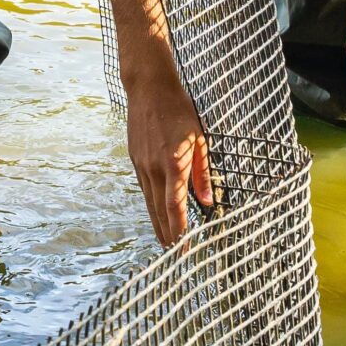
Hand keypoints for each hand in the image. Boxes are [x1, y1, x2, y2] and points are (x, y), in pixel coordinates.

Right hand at [125, 66, 214, 246]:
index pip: (175, 206)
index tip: (184, 248)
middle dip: (167, 235)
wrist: (149, 88)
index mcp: (173, 164)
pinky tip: (156, 214)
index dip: (179, 230)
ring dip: (157, 224)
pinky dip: (151, 205)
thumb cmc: (179, 109)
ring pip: (149, 202)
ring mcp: (141, 164)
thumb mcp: (199, 139)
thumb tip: (209, 201)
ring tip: (165, 242)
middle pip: (159, 211)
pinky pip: (144, 188)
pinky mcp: (135, 159)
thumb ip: (203, 172)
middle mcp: (153, 168)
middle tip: (173, 256)